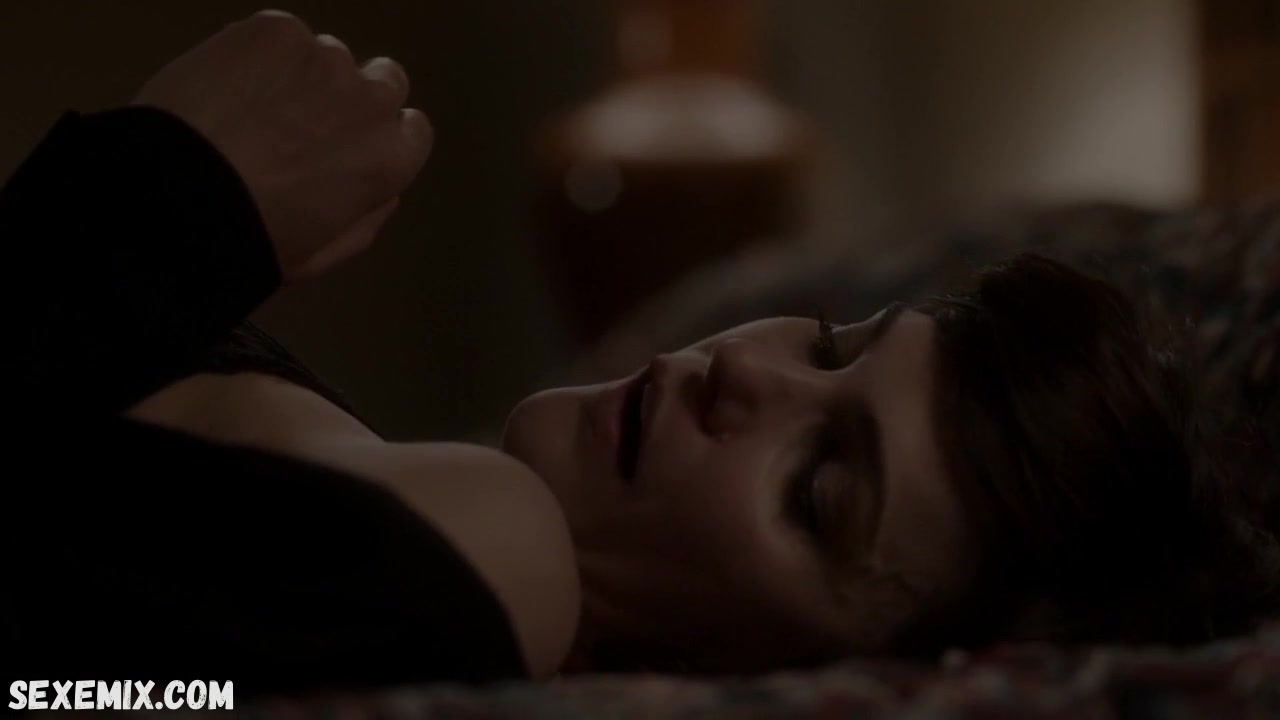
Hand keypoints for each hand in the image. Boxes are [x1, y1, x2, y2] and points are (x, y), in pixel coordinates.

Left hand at [131, 9, 432, 282]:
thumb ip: (367, 220)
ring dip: (303, 76)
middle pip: (384, 80)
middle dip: (353, 98)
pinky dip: (259, 55)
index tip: (350, 145)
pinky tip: (230, 88)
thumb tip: (384, 195)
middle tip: (306, 122)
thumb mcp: (322, 254)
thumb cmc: (248, 235)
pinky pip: (279, 35)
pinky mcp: (276, 31)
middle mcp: (370, 101)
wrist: (180, 197)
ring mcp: (323, 59)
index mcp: (391, 158)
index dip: (379, 136)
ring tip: (255, 109)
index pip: (412, 128)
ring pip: (327, 56)